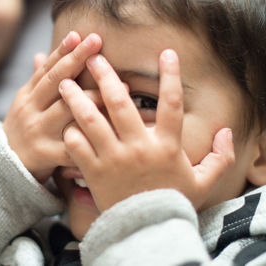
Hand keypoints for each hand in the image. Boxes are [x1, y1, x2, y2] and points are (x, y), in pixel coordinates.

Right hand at [3, 32, 103, 182]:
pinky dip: (91, 137)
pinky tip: (112, 128)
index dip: (62, 51)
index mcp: (27, 96)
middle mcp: (30, 110)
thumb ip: (37, 81)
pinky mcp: (46, 154)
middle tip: (97, 43)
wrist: (6, 165)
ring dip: (93, 97)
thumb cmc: (24, 128)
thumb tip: (40, 54)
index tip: (79, 35)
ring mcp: (37, 132)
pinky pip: (72, 145)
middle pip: (55, 83)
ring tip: (120, 86)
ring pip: (66, 110)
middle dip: (76, 60)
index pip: (46, 70)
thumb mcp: (25, 103)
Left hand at [59, 49, 234, 210]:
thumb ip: (219, 158)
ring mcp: (114, 159)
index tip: (166, 53)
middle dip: (106, 76)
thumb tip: (228, 133)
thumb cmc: (172, 202)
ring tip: (65, 83)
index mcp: (166, 146)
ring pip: (91, 121)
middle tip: (94, 58)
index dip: (171, 76)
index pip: (171, 104)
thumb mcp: (202, 182)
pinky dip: (70, 133)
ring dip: (77, 99)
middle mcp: (138, 148)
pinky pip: (76, 147)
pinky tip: (65, 125)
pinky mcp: (94, 172)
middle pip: (120, 103)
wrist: (145, 230)